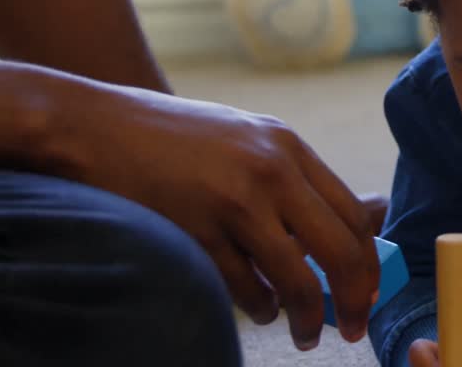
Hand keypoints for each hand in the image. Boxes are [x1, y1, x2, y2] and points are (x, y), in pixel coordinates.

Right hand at [66, 83, 379, 350]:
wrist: (93, 127)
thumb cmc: (171, 138)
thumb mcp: (245, 139)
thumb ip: (289, 178)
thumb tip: (342, 232)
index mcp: (287, 146)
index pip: (351, 214)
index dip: (367, 262)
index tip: (368, 293)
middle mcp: (271, 169)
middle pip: (339, 248)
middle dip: (353, 297)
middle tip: (354, 326)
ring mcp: (234, 200)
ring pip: (296, 278)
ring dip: (306, 317)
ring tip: (303, 334)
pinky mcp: (195, 230)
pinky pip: (244, 287)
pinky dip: (259, 308)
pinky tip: (260, 310)